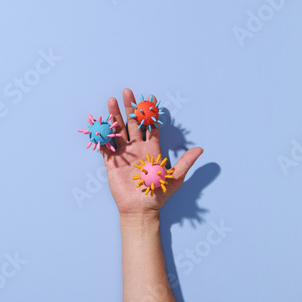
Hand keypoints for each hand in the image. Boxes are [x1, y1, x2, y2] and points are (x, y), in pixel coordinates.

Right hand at [102, 88, 202, 216]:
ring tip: (111, 100)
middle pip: (133, 123)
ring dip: (115, 116)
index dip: (150, 113)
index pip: (150, 127)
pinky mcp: (111, 162)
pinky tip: (101, 122)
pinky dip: (104, 135)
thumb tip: (201, 149)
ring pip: (118, 130)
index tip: (150, 98)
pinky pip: (106, 146)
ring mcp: (124, 154)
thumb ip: (186, 162)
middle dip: (130, 107)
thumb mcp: (175, 177)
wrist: (141, 209)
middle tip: (128, 92)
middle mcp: (137, 148)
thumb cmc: (158, 194)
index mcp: (151, 148)